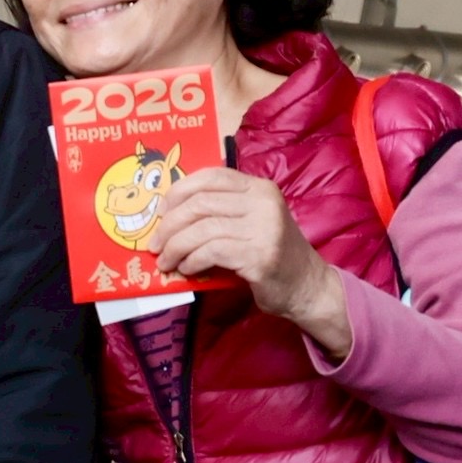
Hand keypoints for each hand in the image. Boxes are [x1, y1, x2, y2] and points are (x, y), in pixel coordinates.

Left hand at [152, 170, 349, 355]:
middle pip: (200, 203)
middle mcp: (263, 202)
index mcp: (259, 188)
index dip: (178, 192)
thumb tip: (167, 216)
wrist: (307, 286)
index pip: (210, 176)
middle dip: (169, 225)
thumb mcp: (249, 222)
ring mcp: (264, 227)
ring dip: (175, 247)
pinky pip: (212, 251)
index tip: (160, 212)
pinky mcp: (260, 254)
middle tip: (154, 244)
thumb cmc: (269, 254)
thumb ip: (220, 212)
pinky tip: (187, 269)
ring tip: (166, 261)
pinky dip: (192, 260)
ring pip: (202, 229)